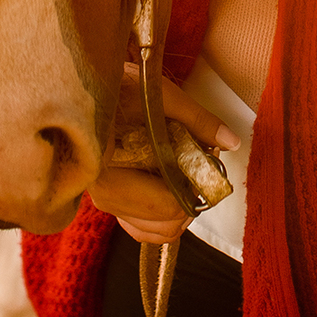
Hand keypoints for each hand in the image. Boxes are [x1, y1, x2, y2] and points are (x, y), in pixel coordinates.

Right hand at [89, 62, 238, 244]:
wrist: (86, 86)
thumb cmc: (117, 87)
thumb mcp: (159, 96)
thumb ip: (197, 121)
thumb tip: (230, 142)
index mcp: (109, 171)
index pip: (167, 205)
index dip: (197, 189)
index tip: (208, 162)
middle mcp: (105, 195)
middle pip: (165, 224)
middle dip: (192, 198)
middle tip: (202, 165)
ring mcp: (106, 201)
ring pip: (157, 231)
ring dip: (181, 208)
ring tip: (188, 173)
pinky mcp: (111, 200)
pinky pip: (144, 227)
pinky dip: (165, 214)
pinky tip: (173, 185)